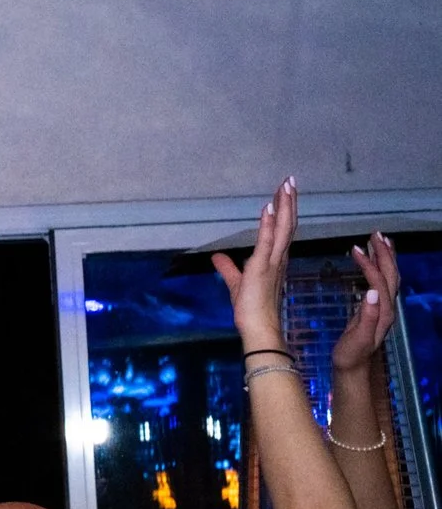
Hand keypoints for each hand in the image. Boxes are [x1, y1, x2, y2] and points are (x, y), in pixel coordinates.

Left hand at [211, 178, 297, 352]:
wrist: (258, 328)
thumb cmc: (251, 309)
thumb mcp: (236, 283)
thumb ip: (229, 268)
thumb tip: (218, 256)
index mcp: (275, 261)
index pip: (281, 230)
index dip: (284, 211)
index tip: (285, 193)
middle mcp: (278, 258)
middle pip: (286, 224)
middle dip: (289, 202)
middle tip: (290, 181)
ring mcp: (272, 262)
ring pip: (282, 228)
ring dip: (284, 206)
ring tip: (285, 186)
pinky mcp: (261, 267)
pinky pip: (266, 241)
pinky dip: (268, 224)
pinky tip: (269, 207)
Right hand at [331, 231, 400, 374]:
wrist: (353, 368)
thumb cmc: (351, 354)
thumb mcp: (358, 338)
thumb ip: (366, 317)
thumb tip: (371, 292)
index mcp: (383, 312)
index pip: (379, 282)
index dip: (370, 264)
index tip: (357, 248)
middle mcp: (387, 307)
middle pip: (391, 275)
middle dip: (385, 254)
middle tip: (375, 234)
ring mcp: (383, 307)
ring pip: (390, 277)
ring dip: (385, 258)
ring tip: (378, 240)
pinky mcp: (377, 308)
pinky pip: (382, 282)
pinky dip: (378, 267)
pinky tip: (371, 261)